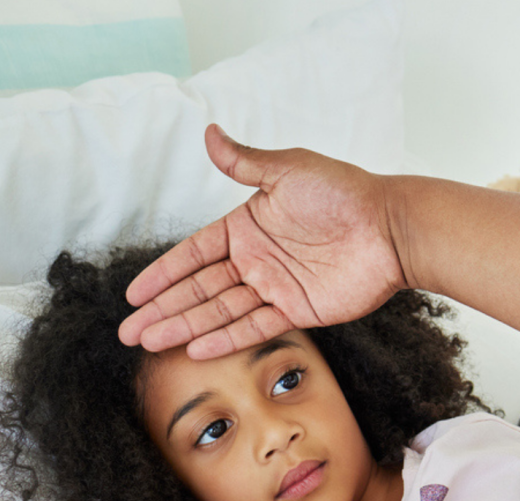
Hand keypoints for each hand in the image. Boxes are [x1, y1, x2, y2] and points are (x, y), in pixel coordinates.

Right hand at [117, 124, 404, 358]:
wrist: (391, 228)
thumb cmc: (345, 192)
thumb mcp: (288, 170)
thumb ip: (245, 162)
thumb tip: (208, 132)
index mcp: (248, 226)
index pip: (194, 254)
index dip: (164, 274)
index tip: (134, 294)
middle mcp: (257, 259)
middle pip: (199, 289)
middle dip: (164, 310)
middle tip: (128, 332)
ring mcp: (276, 286)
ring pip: (220, 311)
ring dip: (185, 327)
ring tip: (150, 343)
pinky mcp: (299, 309)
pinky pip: (255, 326)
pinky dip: (226, 338)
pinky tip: (196, 348)